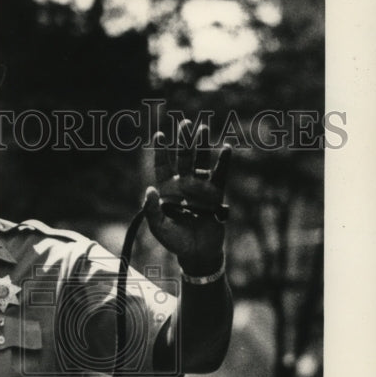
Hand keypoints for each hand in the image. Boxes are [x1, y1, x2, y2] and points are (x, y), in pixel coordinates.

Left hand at [144, 119, 230, 275]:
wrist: (198, 253)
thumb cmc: (176, 241)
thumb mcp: (159, 228)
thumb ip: (152, 211)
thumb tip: (150, 189)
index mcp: (168, 190)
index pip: (163, 166)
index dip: (161, 151)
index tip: (159, 134)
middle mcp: (184, 185)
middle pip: (184, 158)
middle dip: (184, 141)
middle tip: (185, 123)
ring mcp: (200, 188)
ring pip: (201, 162)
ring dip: (202, 146)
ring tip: (202, 128)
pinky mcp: (216, 195)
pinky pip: (220, 175)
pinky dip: (223, 162)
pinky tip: (225, 148)